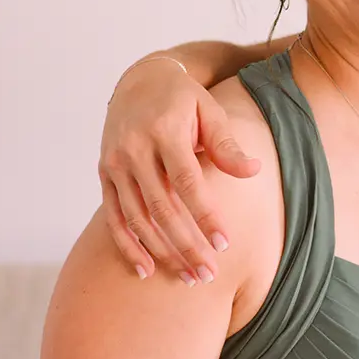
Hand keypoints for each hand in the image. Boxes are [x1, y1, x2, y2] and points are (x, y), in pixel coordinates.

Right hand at [99, 55, 259, 281]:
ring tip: (187, 277)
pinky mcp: (104, 174)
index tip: (224, 243)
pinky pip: (114, 217)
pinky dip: (128, 246)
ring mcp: (115, 163)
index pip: (186, 181)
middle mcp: (134, 148)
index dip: (204, 214)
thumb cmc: (184, 100)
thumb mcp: (209, 111)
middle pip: (161, 207)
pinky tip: (146, 270)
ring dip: (161, 252)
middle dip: (185, 244)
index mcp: (164, 131)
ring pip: (137, 218)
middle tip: (208, 274)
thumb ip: (227, 144)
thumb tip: (254, 171)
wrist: (139, 81)